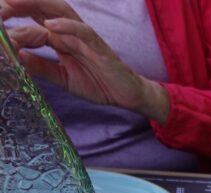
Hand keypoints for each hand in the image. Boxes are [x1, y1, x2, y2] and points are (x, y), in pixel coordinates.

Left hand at [1, 0, 168, 122]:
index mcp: (58, 36)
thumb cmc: (96, 82)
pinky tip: (50, 26)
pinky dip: (67, 26)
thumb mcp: (60, 77)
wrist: (126, 94)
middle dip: (17, 3)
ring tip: (12, 3)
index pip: (29, 20)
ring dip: (35, 4)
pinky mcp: (98, 46)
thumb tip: (13, 58)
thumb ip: (38, 66)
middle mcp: (68, 31)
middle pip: (40, 7)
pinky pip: (82, 31)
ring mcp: (83, 36)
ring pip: (58, 12)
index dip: (9, 19)